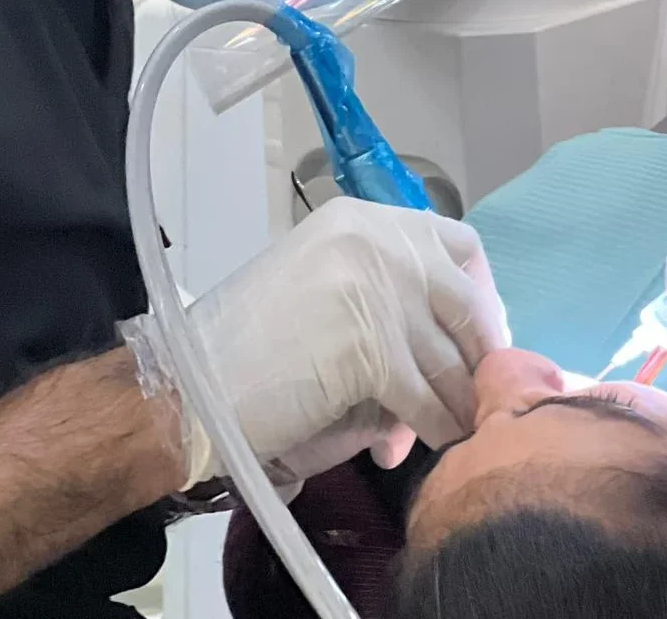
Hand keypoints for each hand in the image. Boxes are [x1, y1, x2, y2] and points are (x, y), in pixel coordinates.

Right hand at [125, 197, 509, 485]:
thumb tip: (450, 353)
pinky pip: (427, 399)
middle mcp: (376, 241)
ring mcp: (376, 290)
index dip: (477, 290)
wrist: (186, 388)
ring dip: (459, 402)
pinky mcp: (371, 347)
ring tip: (458, 429)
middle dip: (480, 354)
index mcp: (360, 220)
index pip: (456, 241)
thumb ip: (386, 301)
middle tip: (478, 390)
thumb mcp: (324, 294)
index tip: (475, 332)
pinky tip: (422, 446)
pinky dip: (435, 429)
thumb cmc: (245, 347)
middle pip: (467, 301)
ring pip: (450, 358)